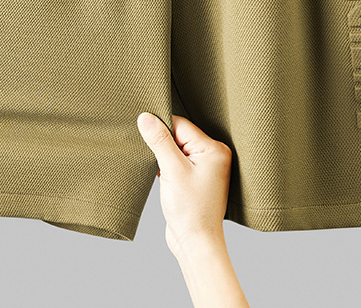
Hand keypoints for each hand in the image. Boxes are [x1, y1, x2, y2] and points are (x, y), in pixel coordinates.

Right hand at [136, 112, 232, 258]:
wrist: (195, 244)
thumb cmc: (190, 211)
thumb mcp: (172, 170)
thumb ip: (159, 141)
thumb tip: (146, 117)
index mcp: (214, 148)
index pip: (180, 125)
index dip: (162, 131)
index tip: (148, 139)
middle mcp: (213, 155)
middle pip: (178, 135)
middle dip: (163, 146)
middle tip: (158, 163)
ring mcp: (206, 167)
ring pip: (176, 149)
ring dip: (164, 158)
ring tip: (163, 174)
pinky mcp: (196, 178)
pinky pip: (178, 162)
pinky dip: (167, 167)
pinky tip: (163, 179)